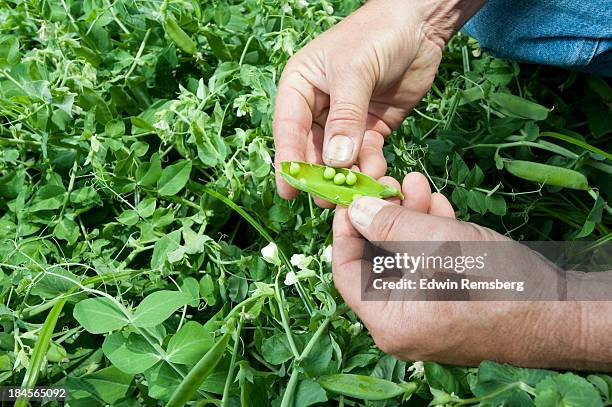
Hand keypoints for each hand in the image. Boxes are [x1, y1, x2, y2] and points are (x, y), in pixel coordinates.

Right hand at [273, 0, 446, 206]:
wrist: (421, 26)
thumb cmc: (376, 36)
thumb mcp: (355, 72)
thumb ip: (345, 118)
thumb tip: (335, 163)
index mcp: (300, 87)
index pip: (289, 128)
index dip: (288, 161)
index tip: (288, 190)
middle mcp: (318, 107)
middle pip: (313, 149)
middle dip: (321, 175)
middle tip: (328, 200)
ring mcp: (345, 120)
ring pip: (339, 158)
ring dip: (348, 176)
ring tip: (359, 192)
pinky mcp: (370, 128)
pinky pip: (365, 155)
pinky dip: (370, 167)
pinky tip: (378, 175)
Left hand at [332, 172, 611, 370]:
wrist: (561, 313)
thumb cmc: (497, 283)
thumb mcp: (439, 245)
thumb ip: (391, 225)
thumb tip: (355, 210)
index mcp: (390, 321)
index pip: (347, 272)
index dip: (346, 230)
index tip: (352, 197)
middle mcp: (402, 325)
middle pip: (377, 262)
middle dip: (386, 216)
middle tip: (392, 182)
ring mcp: (426, 316)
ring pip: (404, 259)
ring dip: (411, 219)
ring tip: (420, 184)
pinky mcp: (447, 304)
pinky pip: (426, 268)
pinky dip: (430, 237)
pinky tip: (438, 206)